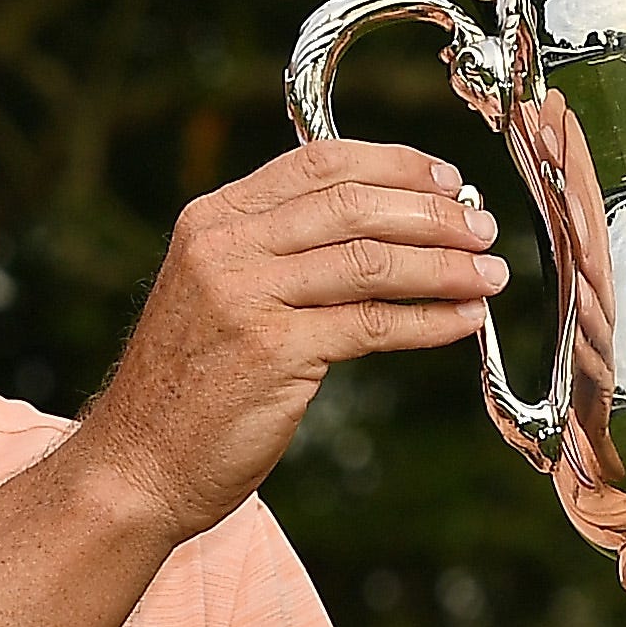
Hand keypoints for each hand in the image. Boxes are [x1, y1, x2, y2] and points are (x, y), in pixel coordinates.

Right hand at [79, 139, 505, 542]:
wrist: (138, 462)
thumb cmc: (187, 384)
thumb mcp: (218, 291)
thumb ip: (279, 251)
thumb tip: (385, 227)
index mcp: (214, 219)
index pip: (318, 164)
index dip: (393, 164)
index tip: (445, 177)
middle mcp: (225, 247)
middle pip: (353, 205)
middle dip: (433, 213)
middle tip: (482, 227)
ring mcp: (246, 297)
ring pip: (371, 261)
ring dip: (445, 264)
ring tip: (488, 274)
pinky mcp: (273, 353)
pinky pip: (374, 324)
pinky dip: (430, 319)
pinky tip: (463, 319)